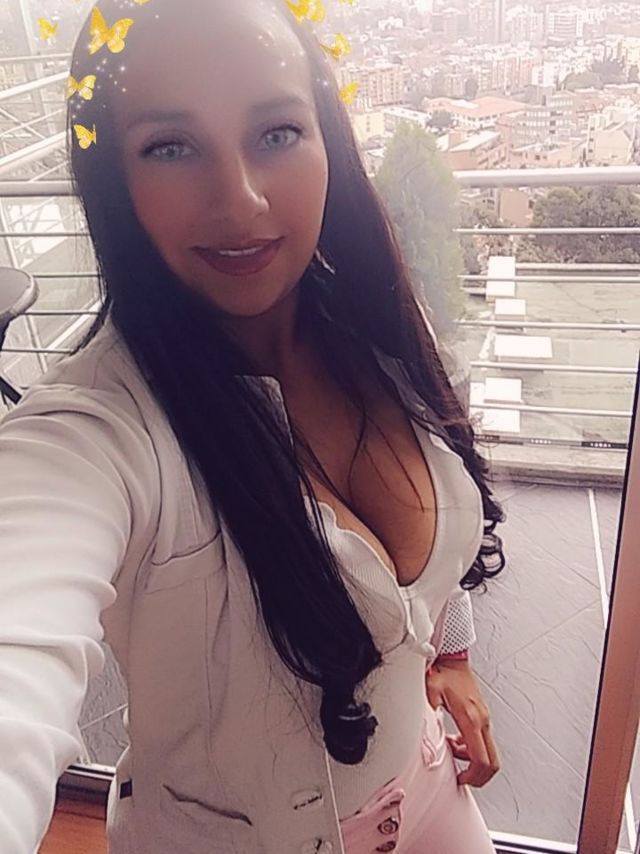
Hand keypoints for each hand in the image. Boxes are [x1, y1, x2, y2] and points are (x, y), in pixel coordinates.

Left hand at [425, 658, 500, 787]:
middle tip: (461, 778)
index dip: (473, 776)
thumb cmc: (443, 673)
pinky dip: (472, 749)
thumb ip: (428, 712)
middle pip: (492, 762)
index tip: (460, 779)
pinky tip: (455, 740)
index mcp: (471, 719)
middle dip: (479, 776)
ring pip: (489, 752)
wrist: (453, 659)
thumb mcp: (430, 692)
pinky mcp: (483, 716)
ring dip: (472, 760)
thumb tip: (423, 731)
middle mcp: (482, 720)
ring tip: (451, 750)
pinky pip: (483, 741)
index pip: (481, 759)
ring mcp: (485, 718)